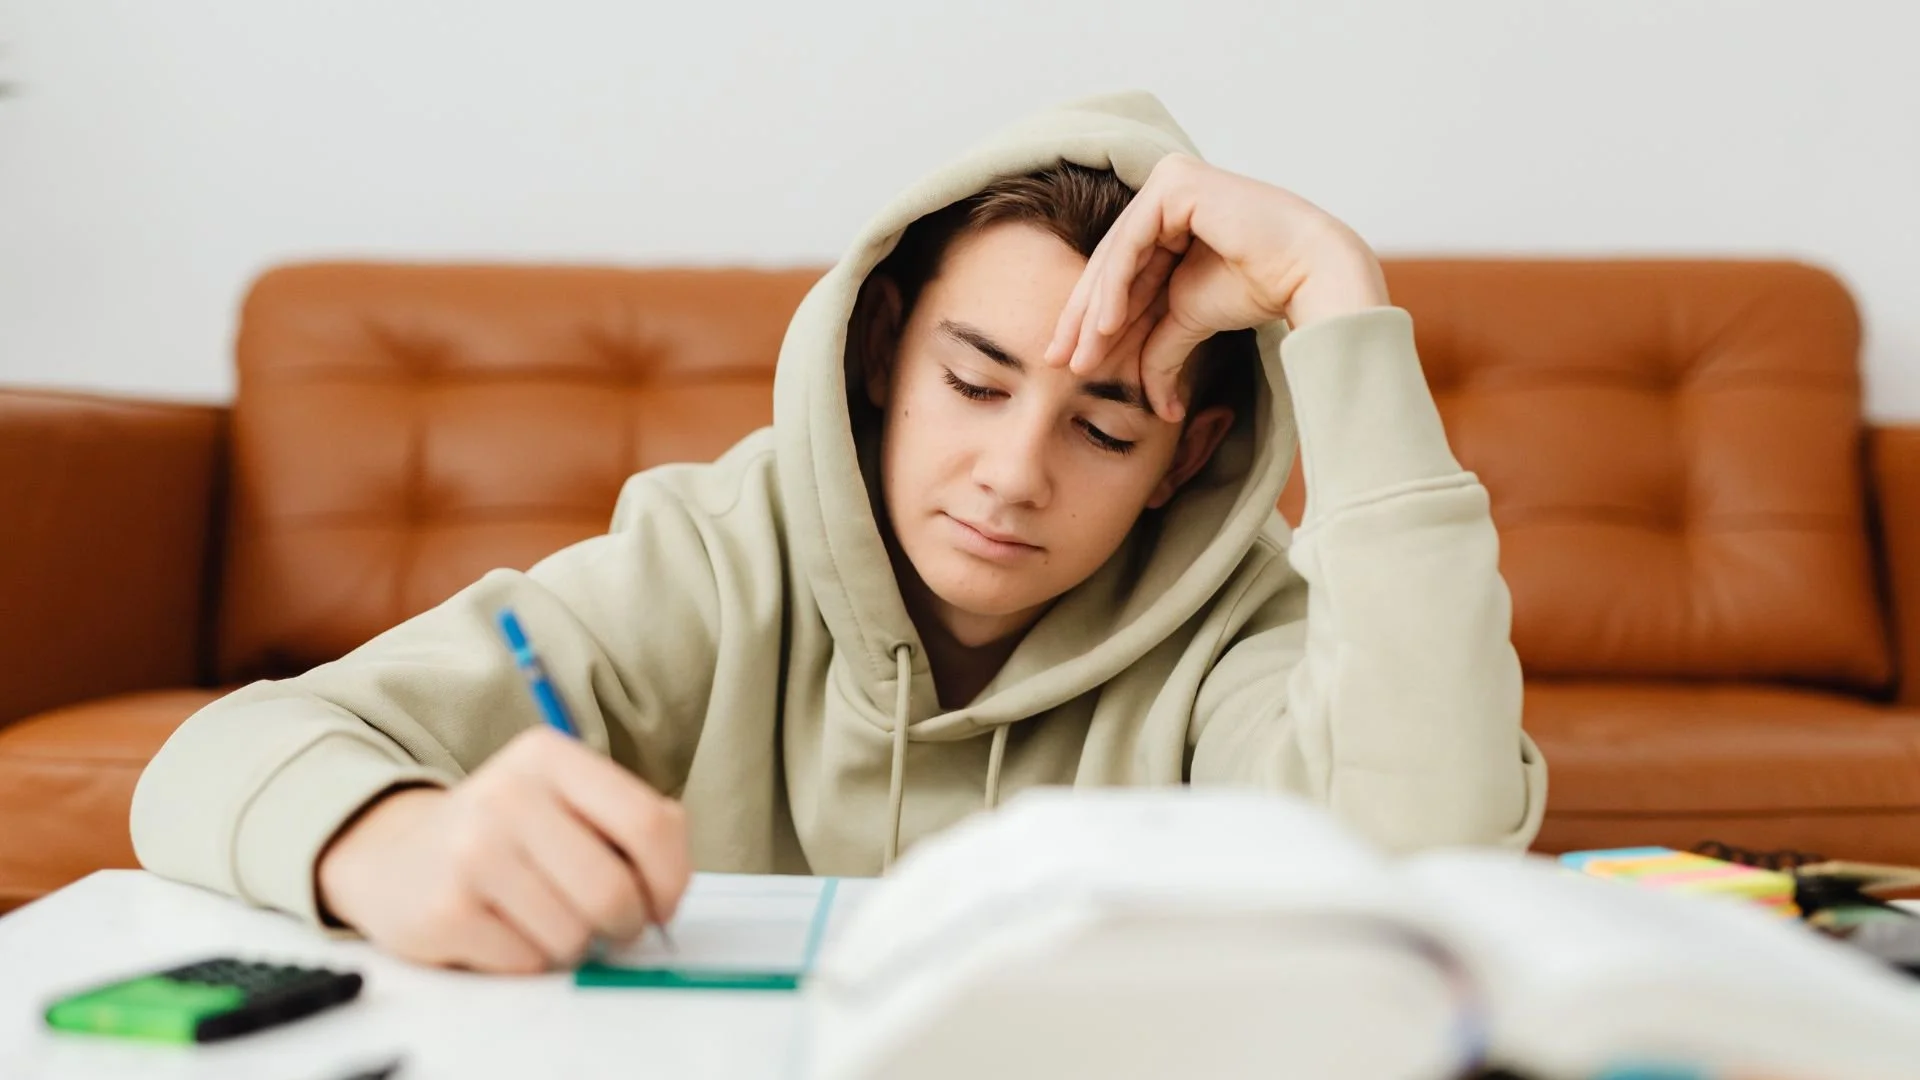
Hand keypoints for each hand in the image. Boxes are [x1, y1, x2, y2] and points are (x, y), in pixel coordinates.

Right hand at [316, 727, 689, 973]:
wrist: (393, 852)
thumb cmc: (503, 830)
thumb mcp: (563, 797)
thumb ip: (629, 822)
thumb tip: (669, 886)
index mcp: (550, 757)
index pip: (649, 823)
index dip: (671, 877)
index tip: (662, 901)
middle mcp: (508, 796)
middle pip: (613, 889)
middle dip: (627, 922)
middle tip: (614, 924)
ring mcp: (471, 854)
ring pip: (574, 934)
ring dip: (576, 943)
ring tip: (548, 917)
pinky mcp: (445, 913)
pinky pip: (528, 962)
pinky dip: (530, 959)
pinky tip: (506, 929)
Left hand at [1044, 153, 1390, 421]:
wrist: (1306, 272)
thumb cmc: (1259, 289)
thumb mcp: (1188, 320)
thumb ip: (1158, 349)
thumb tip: (1154, 405)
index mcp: (1168, 220)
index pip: (1119, 274)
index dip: (1091, 321)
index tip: (1069, 363)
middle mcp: (1165, 196)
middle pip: (1111, 264)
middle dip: (1082, 319)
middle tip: (1057, 361)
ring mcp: (1169, 183)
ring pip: (1116, 256)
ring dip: (1094, 311)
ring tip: (1081, 356)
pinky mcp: (1175, 183)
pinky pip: (1133, 242)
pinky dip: (1114, 286)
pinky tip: (1103, 325)